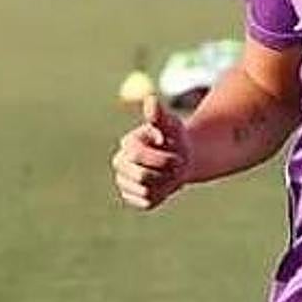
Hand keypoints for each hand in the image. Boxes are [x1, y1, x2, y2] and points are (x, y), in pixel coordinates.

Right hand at [111, 95, 192, 210]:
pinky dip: (161, 195)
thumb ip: (160, 115)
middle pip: (140, 176)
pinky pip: (147, 202)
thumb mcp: (172, 125)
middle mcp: (121, 162)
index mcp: (128, 143)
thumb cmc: (175, 138)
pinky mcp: (131, 196)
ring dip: (165, 184)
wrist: (180, 157)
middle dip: (164, 173)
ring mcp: (124, 180)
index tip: (179, 158)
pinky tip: (165, 184)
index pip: (137, 154)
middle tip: (178, 167)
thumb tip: (150, 99)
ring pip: (145, 191)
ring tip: (171, 174)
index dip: (161, 159)